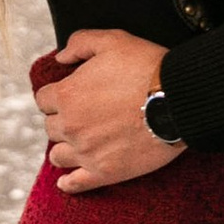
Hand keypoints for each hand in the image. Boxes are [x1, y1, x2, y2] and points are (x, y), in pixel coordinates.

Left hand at [34, 29, 183, 191]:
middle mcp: (71, 126)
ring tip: (78, 143)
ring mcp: (86, 152)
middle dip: (63, 119)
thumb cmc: (147, 68)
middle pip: (51, 127)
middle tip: (82, 115)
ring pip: (58, 156)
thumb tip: (60, 57)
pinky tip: (67, 181)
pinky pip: (76, 183)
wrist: (179, 100)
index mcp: (67, 95)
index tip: (70, 94)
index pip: (44, 99)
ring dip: (65, 148)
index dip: (57, 94)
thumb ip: (80, 43)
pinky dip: (69, 183)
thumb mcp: (112, 40)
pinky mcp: (105, 172)